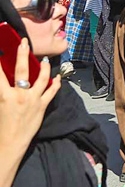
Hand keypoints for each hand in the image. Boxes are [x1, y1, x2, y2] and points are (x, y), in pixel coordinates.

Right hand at [0, 43, 58, 158]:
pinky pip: (52, 91)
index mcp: (4, 96)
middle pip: (22, 70)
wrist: (10, 145)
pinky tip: (57, 77)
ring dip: (44, 67)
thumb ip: (2, 92)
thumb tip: (4, 84)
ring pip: (42, 78)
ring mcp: (33, 100)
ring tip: (45, 59)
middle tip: (24, 42)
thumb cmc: (0, 127)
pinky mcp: (42, 106)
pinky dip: (56, 83)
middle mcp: (19, 95)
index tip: (0, 50)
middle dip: (23, 54)